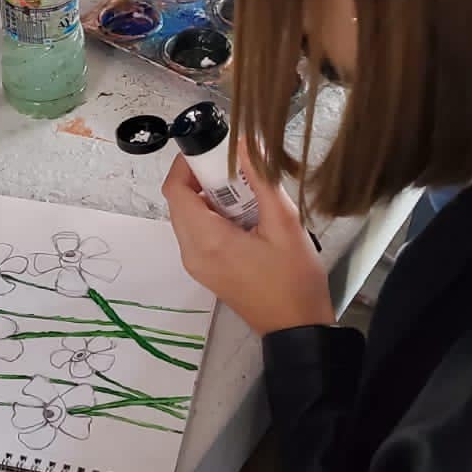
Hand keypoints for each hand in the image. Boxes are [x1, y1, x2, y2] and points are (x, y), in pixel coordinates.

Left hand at [162, 152, 334, 336]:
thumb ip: (262, 180)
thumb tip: (245, 143)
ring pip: (188, 216)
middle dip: (202, 177)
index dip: (187, 162)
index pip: (175, 189)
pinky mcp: (206, 270)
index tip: (215, 148)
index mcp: (207, 240)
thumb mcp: (286, 224)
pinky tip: (244, 213)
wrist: (296, 328)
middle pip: (179, 201)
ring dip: (209, 196)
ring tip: (245, 189)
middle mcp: (192, 253)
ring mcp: (196, 264)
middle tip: (236, 167)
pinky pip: (198, 232)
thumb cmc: (294, 280)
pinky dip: (213, 215)